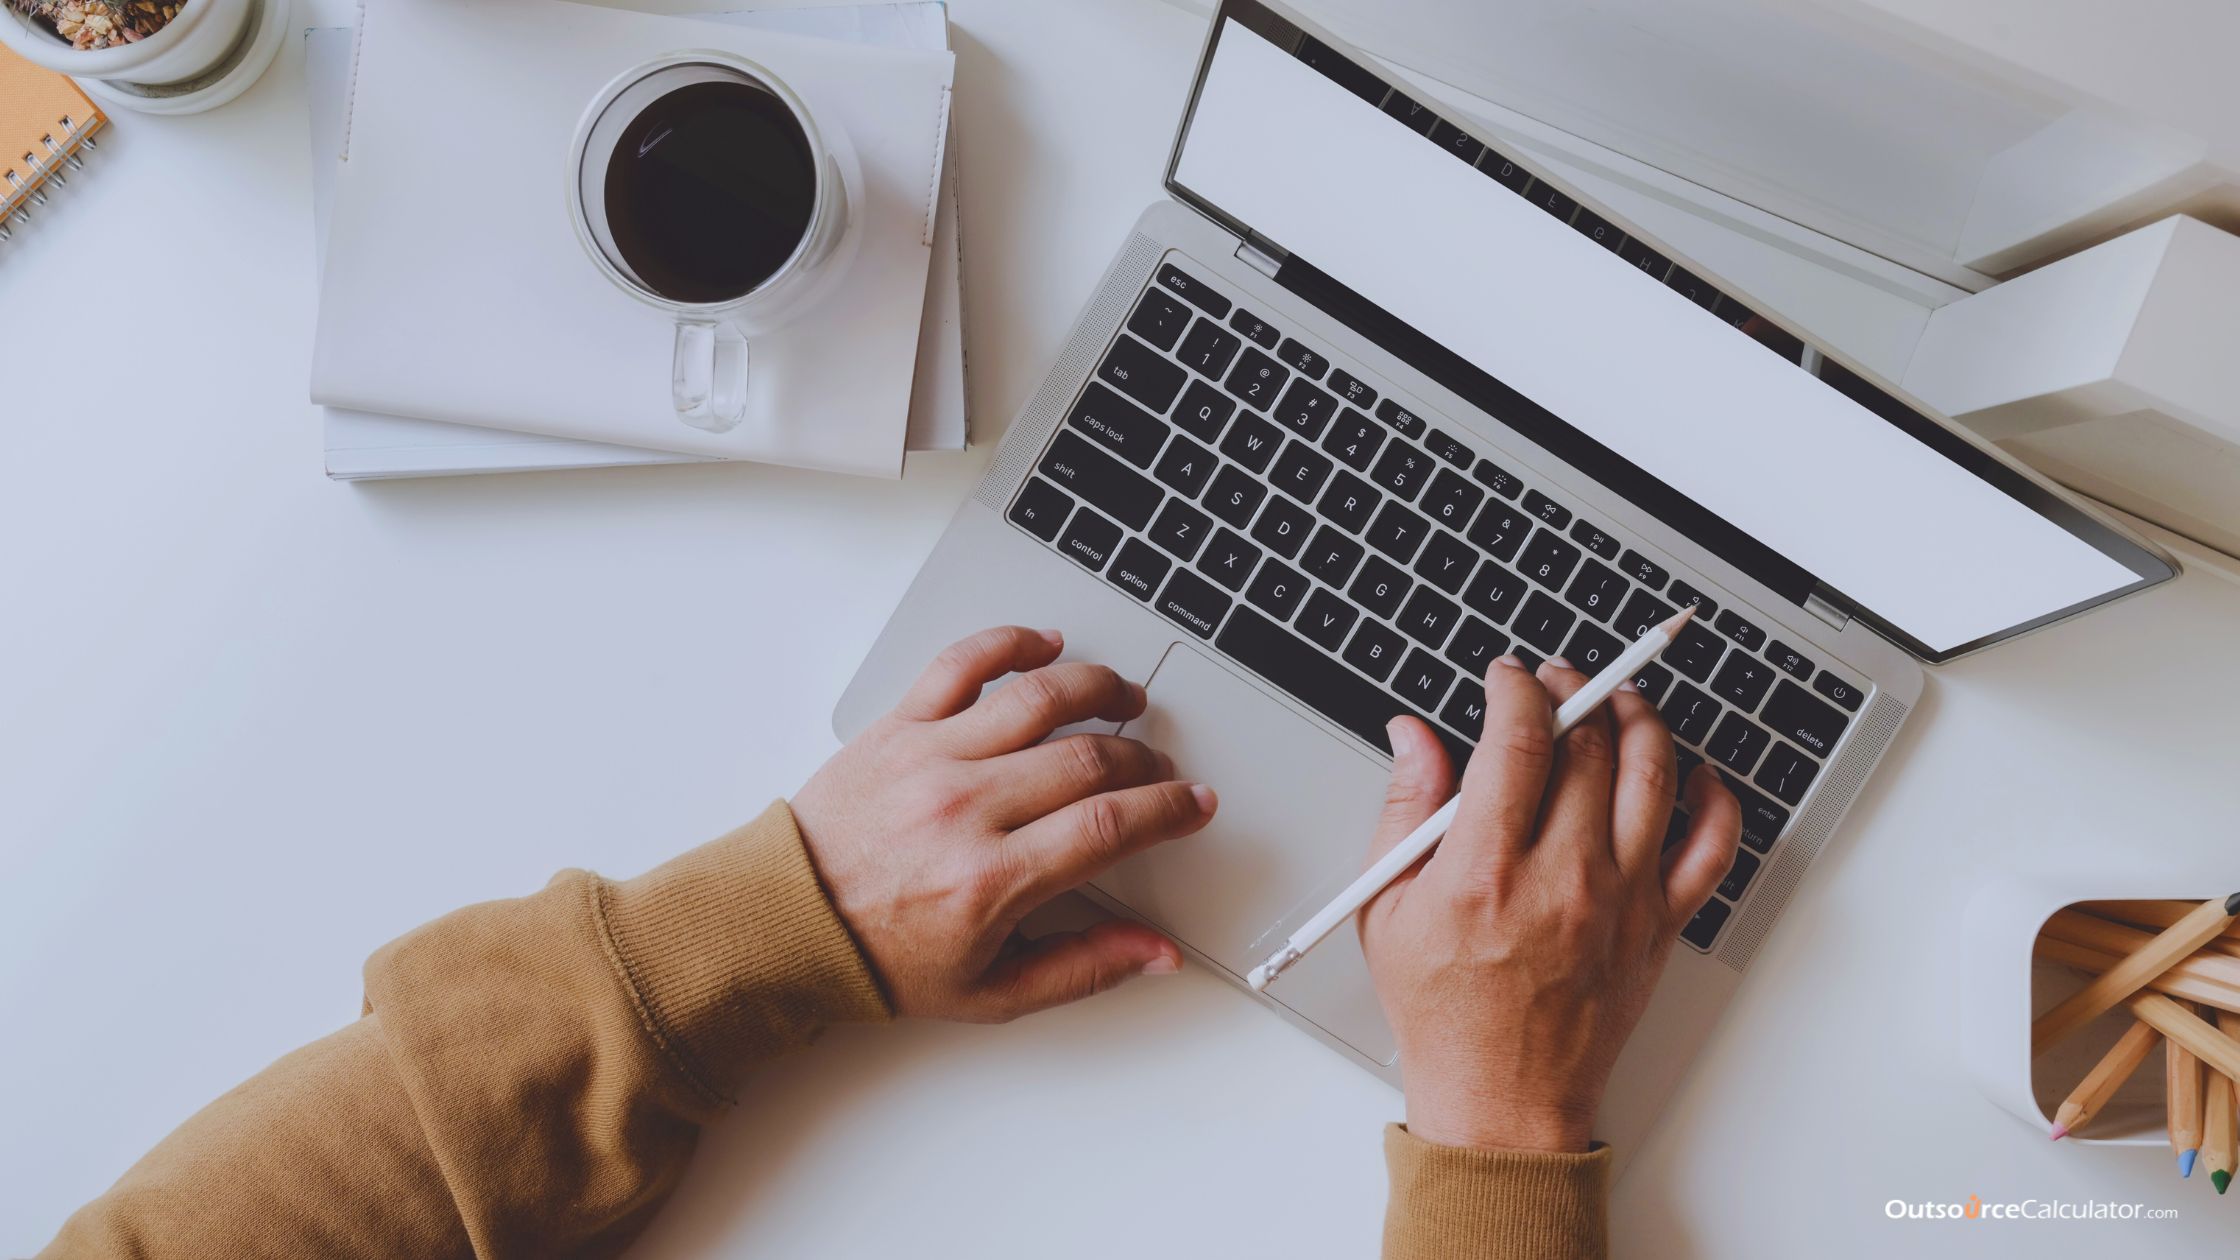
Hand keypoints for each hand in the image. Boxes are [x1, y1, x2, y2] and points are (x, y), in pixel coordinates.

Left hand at [791, 626, 1215, 1022]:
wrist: (787, 922)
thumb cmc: (882, 957)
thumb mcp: (991, 992)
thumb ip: (1084, 969)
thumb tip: (1156, 954)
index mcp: (991, 880)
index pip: (1108, 826)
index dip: (1168, 810)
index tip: (1193, 804)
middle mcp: (964, 809)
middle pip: (1087, 758)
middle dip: (1142, 760)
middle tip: (1157, 770)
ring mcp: (930, 758)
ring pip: (1038, 697)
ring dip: (1098, 687)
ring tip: (1123, 697)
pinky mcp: (898, 725)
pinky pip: (963, 663)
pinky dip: (1011, 642)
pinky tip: (1045, 645)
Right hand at [1358, 656, 1739, 1151]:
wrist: (1502, 1100)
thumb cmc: (1444, 1012)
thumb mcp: (1387, 909)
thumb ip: (1404, 809)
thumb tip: (1412, 735)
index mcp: (1486, 872)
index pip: (1520, 740)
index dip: (1516, 689)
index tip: (1507, 677)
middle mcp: (1563, 878)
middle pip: (1589, 745)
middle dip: (1573, 690)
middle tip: (1556, 681)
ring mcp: (1622, 900)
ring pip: (1653, 774)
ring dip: (1638, 718)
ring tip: (1617, 700)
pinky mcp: (1660, 926)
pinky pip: (1711, 846)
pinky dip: (1711, 797)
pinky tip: (1689, 773)